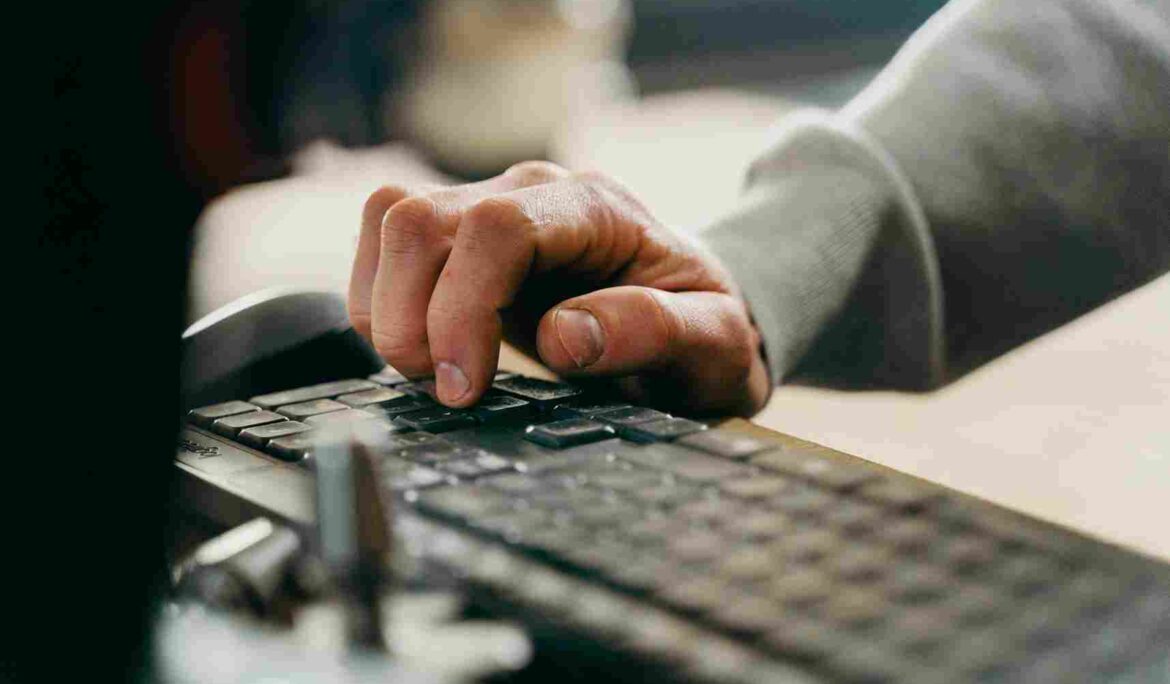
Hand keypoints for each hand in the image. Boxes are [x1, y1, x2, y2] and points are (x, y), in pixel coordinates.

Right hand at [348, 161, 769, 415]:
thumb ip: (654, 332)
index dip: (462, 309)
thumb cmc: (704, 331)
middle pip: (419, 216)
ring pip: (389, 221)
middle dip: (409, 314)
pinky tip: (422, 352)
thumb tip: (565, 336)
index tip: (466, 388)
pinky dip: (382, 302)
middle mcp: (532, 192)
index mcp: (594, 208)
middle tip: (444, 391)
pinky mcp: (461, 240)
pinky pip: (386, 244)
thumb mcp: (713, 344)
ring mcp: (489, 207)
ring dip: (387, 307)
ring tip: (430, 374)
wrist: (693, 317)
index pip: (496, 229)